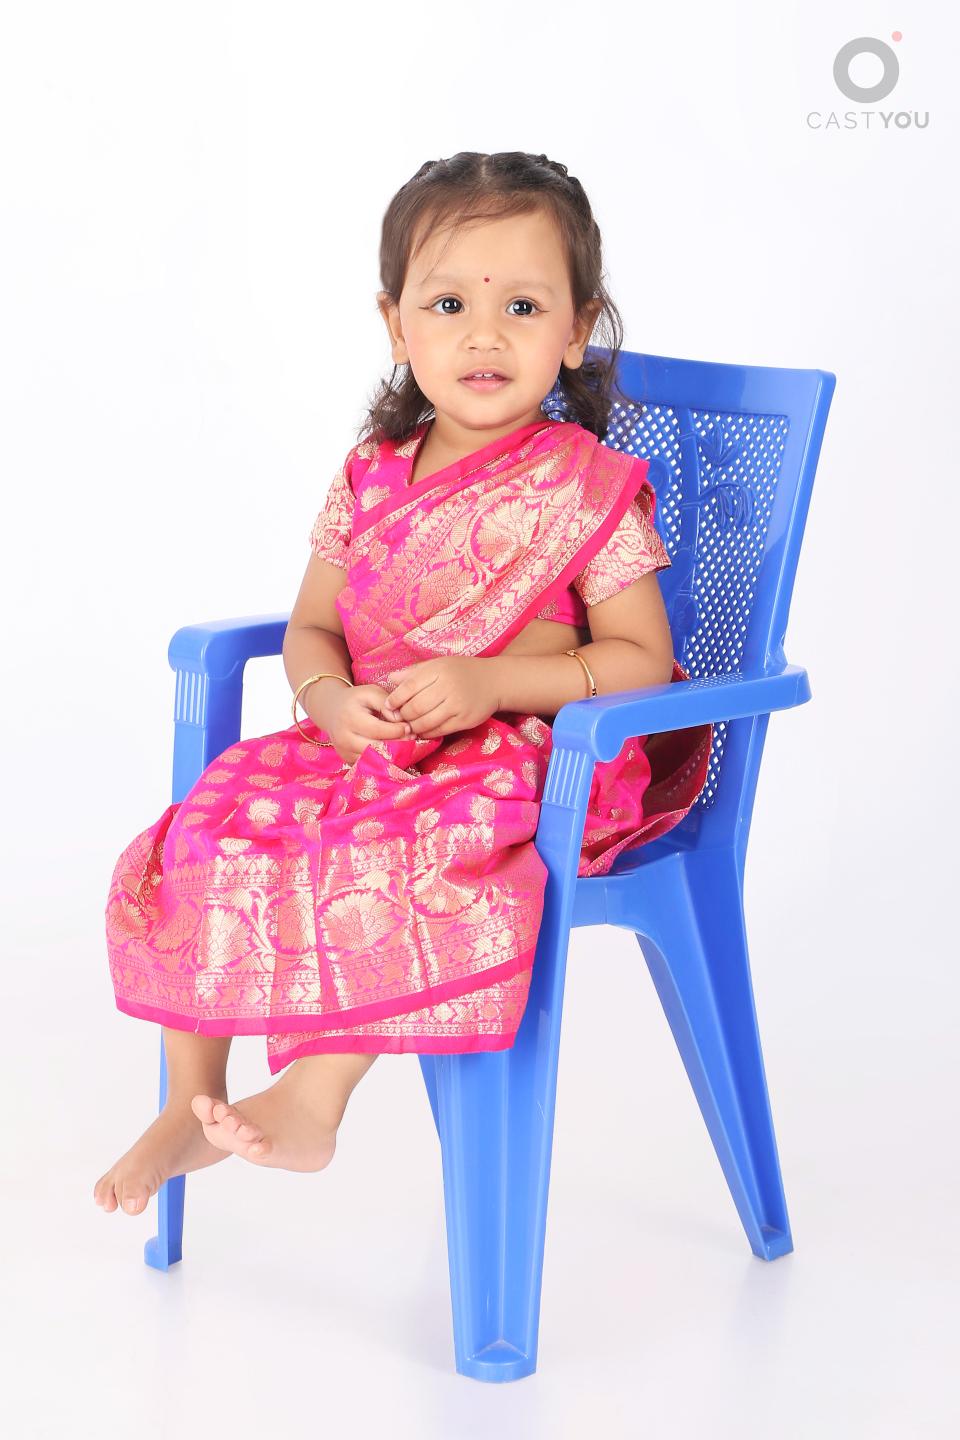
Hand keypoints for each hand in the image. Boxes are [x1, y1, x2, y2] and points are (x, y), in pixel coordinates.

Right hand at [309, 680, 410, 766]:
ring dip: (392, 755)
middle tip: (412, 739)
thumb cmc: (356, 700)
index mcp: (349, 718)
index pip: (377, 730)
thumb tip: (400, 719)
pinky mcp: (347, 761)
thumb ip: (386, 703)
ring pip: (373, 760)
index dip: (397, 730)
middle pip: (376, 748)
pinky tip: (393, 751)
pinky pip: (369, 765)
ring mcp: (344, 752)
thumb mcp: (370, 692)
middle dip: (397, 745)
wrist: (332, 711)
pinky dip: (383, 760)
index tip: (409, 727)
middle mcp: (343, 738)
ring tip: (405, 745)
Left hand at [382, 656, 499, 739]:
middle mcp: (447, 687)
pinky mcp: (464, 720)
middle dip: (402, 716)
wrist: (495, 682)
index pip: (408, 687)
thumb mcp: (438, 664)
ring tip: (408, 727)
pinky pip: (439, 731)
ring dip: (412, 727)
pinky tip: (422, 732)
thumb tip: (389, 679)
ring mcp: (457, 705)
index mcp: (438, 670)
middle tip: (397, 719)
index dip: (394, 699)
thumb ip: (414, 672)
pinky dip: (426, 734)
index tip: (388, 706)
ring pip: (425, 722)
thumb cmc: (462, 671)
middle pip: (415, 707)